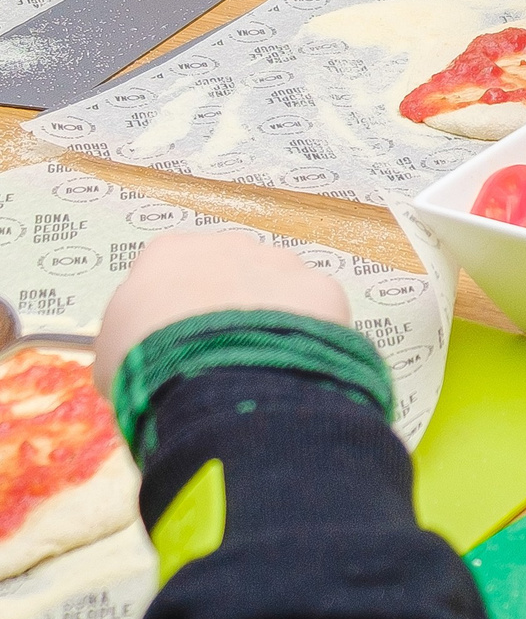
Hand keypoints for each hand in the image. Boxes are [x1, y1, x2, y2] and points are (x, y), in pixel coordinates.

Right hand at [95, 232, 350, 384]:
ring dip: (270, 319)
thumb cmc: (144, 361)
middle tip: (221, 352)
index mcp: (168, 253)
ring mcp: (280, 262)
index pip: (170, 271)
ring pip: (277, 289)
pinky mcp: (321, 288)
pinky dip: (306, 336)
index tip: (176, 338)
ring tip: (256, 364)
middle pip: (230, 273)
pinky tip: (291, 365)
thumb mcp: (112, 351)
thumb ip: (131, 332)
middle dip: (229, 307)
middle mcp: (228, 245)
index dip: (175, 307)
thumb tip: (141, 344)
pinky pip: (314, 312)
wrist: (211, 373)